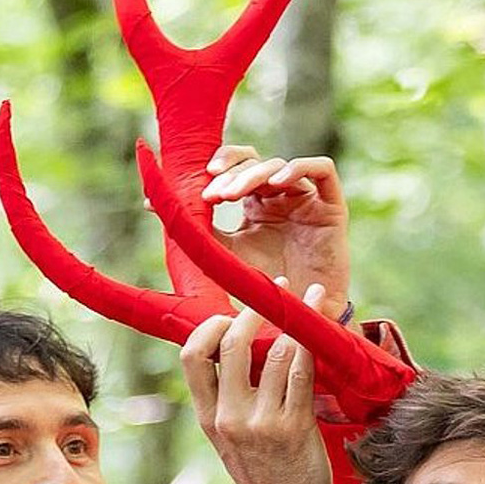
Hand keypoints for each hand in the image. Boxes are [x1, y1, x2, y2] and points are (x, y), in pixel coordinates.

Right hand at [181, 281, 333, 483]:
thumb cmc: (266, 476)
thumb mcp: (232, 439)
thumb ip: (232, 399)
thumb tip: (248, 349)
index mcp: (208, 417)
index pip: (192, 356)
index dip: (210, 325)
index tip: (232, 311)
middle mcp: (229, 417)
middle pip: (230, 343)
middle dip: (256, 309)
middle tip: (278, 293)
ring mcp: (261, 422)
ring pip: (274, 351)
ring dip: (297, 317)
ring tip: (315, 299)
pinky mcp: (294, 428)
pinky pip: (303, 371)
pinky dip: (316, 342)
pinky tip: (327, 325)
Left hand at [202, 145, 350, 322]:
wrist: (304, 319)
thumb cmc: (267, 292)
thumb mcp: (225, 257)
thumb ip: (198, 232)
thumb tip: (151, 203)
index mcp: (257, 206)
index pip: (237, 168)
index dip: (218, 168)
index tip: (196, 190)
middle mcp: (282, 198)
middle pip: (255, 163)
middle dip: (232, 173)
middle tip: (213, 194)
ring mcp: (307, 200)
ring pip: (280, 166)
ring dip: (253, 174)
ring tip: (234, 193)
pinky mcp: (333, 207)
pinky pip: (322, 170)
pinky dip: (298, 168)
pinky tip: (278, 181)